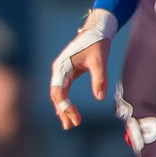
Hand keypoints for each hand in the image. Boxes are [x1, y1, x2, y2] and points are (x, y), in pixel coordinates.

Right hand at [48, 8, 117, 129]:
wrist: (96, 30)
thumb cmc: (97, 44)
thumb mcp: (99, 61)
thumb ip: (99, 79)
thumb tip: (100, 98)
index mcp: (62, 67)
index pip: (59, 92)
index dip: (66, 107)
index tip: (77, 118)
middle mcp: (58, 70)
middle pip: (55, 95)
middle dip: (62, 111)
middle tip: (71, 126)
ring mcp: (61, 71)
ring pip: (57, 93)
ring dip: (62, 108)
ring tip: (69, 124)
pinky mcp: (67, 72)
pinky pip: (62, 90)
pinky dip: (65, 101)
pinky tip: (70, 111)